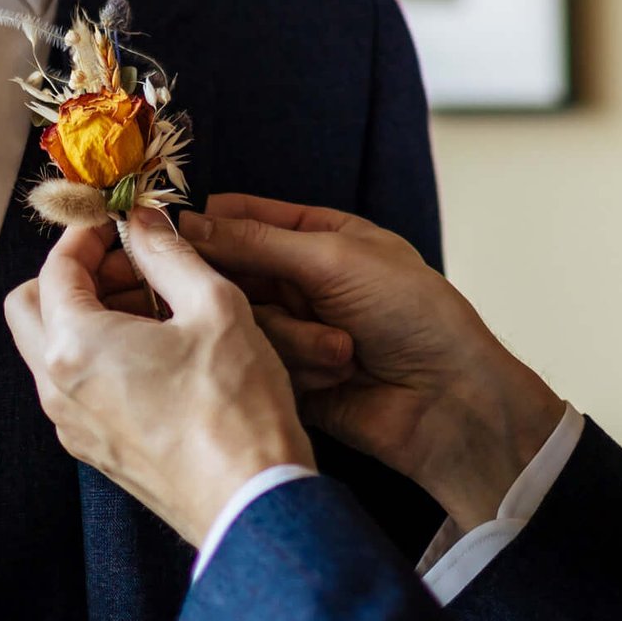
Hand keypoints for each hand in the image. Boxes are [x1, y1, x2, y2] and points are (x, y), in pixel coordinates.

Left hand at [6, 210, 323, 545]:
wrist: (251, 500)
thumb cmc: (235, 406)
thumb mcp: (214, 305)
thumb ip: (168, 253)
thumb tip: (143, 222)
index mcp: (75, 346)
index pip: (55, 269)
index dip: (86, 235)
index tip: (119, 223)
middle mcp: (58, 389)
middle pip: (31, 309)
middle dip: (74, 276)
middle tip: (130, 265)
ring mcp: (73, 427)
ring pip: (52, 351)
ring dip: (89, 316)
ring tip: (156, 307)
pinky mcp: (96, 451)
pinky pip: (76, 388)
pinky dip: (100, 357)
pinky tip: (159, 352)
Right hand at [182, 195, 564, 532]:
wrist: (450, 402)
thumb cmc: (413, 314)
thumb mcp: (335, 259)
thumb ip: (259, 242)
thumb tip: (191, 223)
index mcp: (320, 237)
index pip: (247, 219)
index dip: (208, 223)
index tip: (171, 231)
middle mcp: (302, 281)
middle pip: (233, 272)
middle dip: (237, 285)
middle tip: (231, 296)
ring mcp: (295, 330)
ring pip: (244, 320)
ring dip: (291, 336)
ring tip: (342, 349)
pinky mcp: (290, 378)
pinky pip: (260, 362)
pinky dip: (296, 367)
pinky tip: (336, 375)